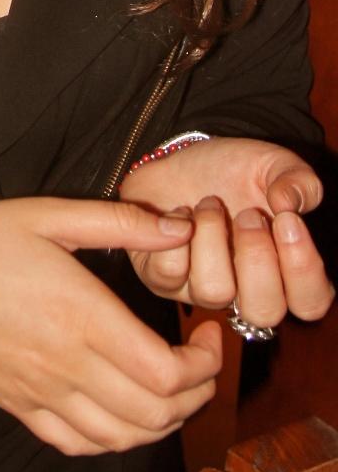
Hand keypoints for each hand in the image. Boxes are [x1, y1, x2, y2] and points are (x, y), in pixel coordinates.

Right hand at [0, 193, 220, 456]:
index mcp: (80, 316)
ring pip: (124, 438)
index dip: (204, 365)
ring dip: (163, 422)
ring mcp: (41, 393)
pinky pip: (79, 444)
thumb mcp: (46, 213)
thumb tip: (179, 225)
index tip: (208, 335)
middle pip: (156, 413)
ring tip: (170, 387)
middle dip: (196, 395)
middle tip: (200, 362)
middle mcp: (65, 365)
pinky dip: (115, 439)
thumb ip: (117, 221)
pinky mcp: (19, 407)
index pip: (167, 373)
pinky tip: (121, 410)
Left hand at [120, 137, 333, 328]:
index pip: (309, 302)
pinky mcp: (161, 279)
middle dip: (256, 257)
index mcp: (283, 273)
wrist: (178, 160)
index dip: (302, 268)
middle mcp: (244, 292)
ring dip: (211, 237)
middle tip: (246, 214)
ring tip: (209, 204)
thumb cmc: (234, 172)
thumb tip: (289, 204)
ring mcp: (201, 290)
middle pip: (263, 312)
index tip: (286, 219)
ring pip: (213, 292)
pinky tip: (179, 212)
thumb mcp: (273, 165)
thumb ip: (298, 181)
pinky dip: (173, 234)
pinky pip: (168, 272)